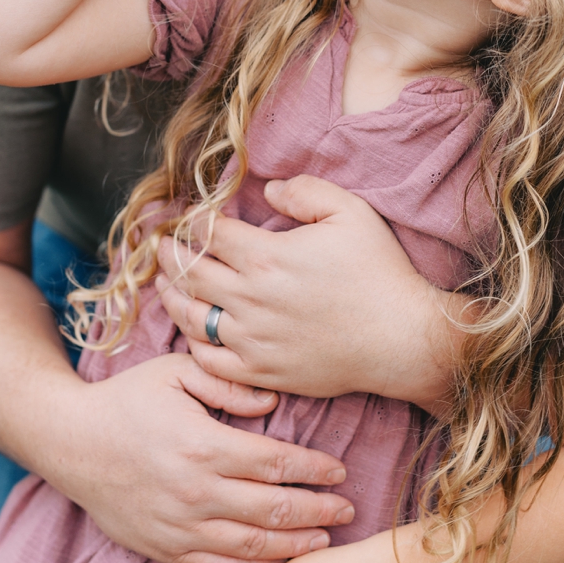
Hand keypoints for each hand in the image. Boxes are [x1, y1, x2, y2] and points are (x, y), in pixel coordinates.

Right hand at [44, 352, 354, 562]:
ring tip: (324, 538)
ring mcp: (178, 527)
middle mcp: (195, 492)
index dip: (314, 471)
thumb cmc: (127, 399)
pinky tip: (278, 559)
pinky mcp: (163, 549)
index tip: (340, 471)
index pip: (276, 464)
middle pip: (273, 511)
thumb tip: (274, 403)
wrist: (69, 441)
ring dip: (294, 546)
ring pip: (252, 548)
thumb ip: (228, 381)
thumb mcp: (176, 371)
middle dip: (318, 511)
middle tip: (347, 508)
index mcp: (202, 445)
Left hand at [155, 176, 452, 410]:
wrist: (403, 339)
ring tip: (165, 283)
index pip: (209, 233)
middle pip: (190, 273)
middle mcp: (251, 299)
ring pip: (191, 317)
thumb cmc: (380, 272)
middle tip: (160, 243)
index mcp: (268, 257)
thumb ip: (304, 190)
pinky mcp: (262, 372)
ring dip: (171, 296)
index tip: (186, 216)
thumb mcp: (350, 212)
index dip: (192, 221)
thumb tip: (267, 191)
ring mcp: (253, 340)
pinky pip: (210, 360)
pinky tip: (194, 330)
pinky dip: (194, 343)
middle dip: (169, 254)